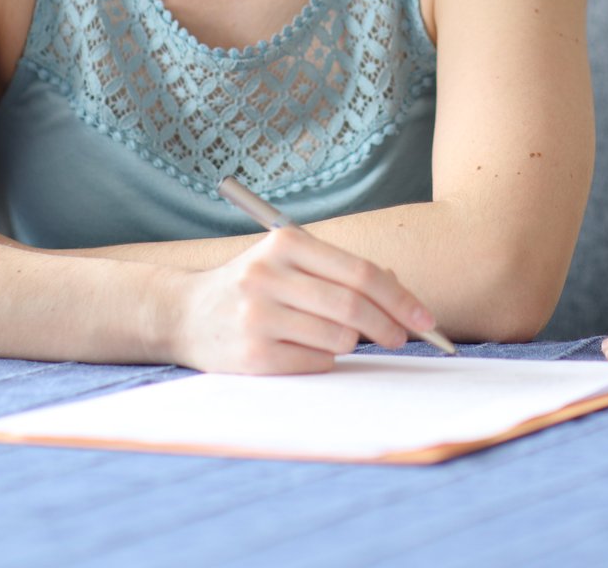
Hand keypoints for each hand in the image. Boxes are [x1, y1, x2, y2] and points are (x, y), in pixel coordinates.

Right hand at [167, 227, 441, 374]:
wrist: (183, 314)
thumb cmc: (253, 286)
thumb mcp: (290, 262)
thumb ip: (340, 271)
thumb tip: (399, 289)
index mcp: (285, 244)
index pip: (360, 272)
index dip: (400, 298)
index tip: (424, 318)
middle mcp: (268, 276)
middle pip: (354, 307)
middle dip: (390, 326)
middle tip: (403, 337)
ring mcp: (258, 317)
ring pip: (339, 339)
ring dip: (350, 344)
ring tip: (331, 336)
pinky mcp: (252, 356)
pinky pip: (316, 363)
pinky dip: (324, 360)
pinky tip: (303, 350)